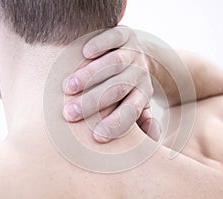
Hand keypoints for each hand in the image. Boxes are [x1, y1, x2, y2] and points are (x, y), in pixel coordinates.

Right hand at [63, 26, 159, 142]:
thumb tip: (154, 140)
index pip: (131, 111)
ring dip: (90, 75)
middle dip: (93, 103)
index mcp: (142, 92)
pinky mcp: (125, 34)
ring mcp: (133, 51)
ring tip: (68, 88)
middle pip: (118, 88)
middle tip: (69, 114)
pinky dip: (100, 44)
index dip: (116, 124)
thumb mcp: (138, 103)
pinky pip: (114, 37)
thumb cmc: (129, 85)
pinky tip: (83, 52)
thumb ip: (142, 119)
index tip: (96, 137)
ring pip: (114, 63)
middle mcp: (139, 72)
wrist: (136, 53)